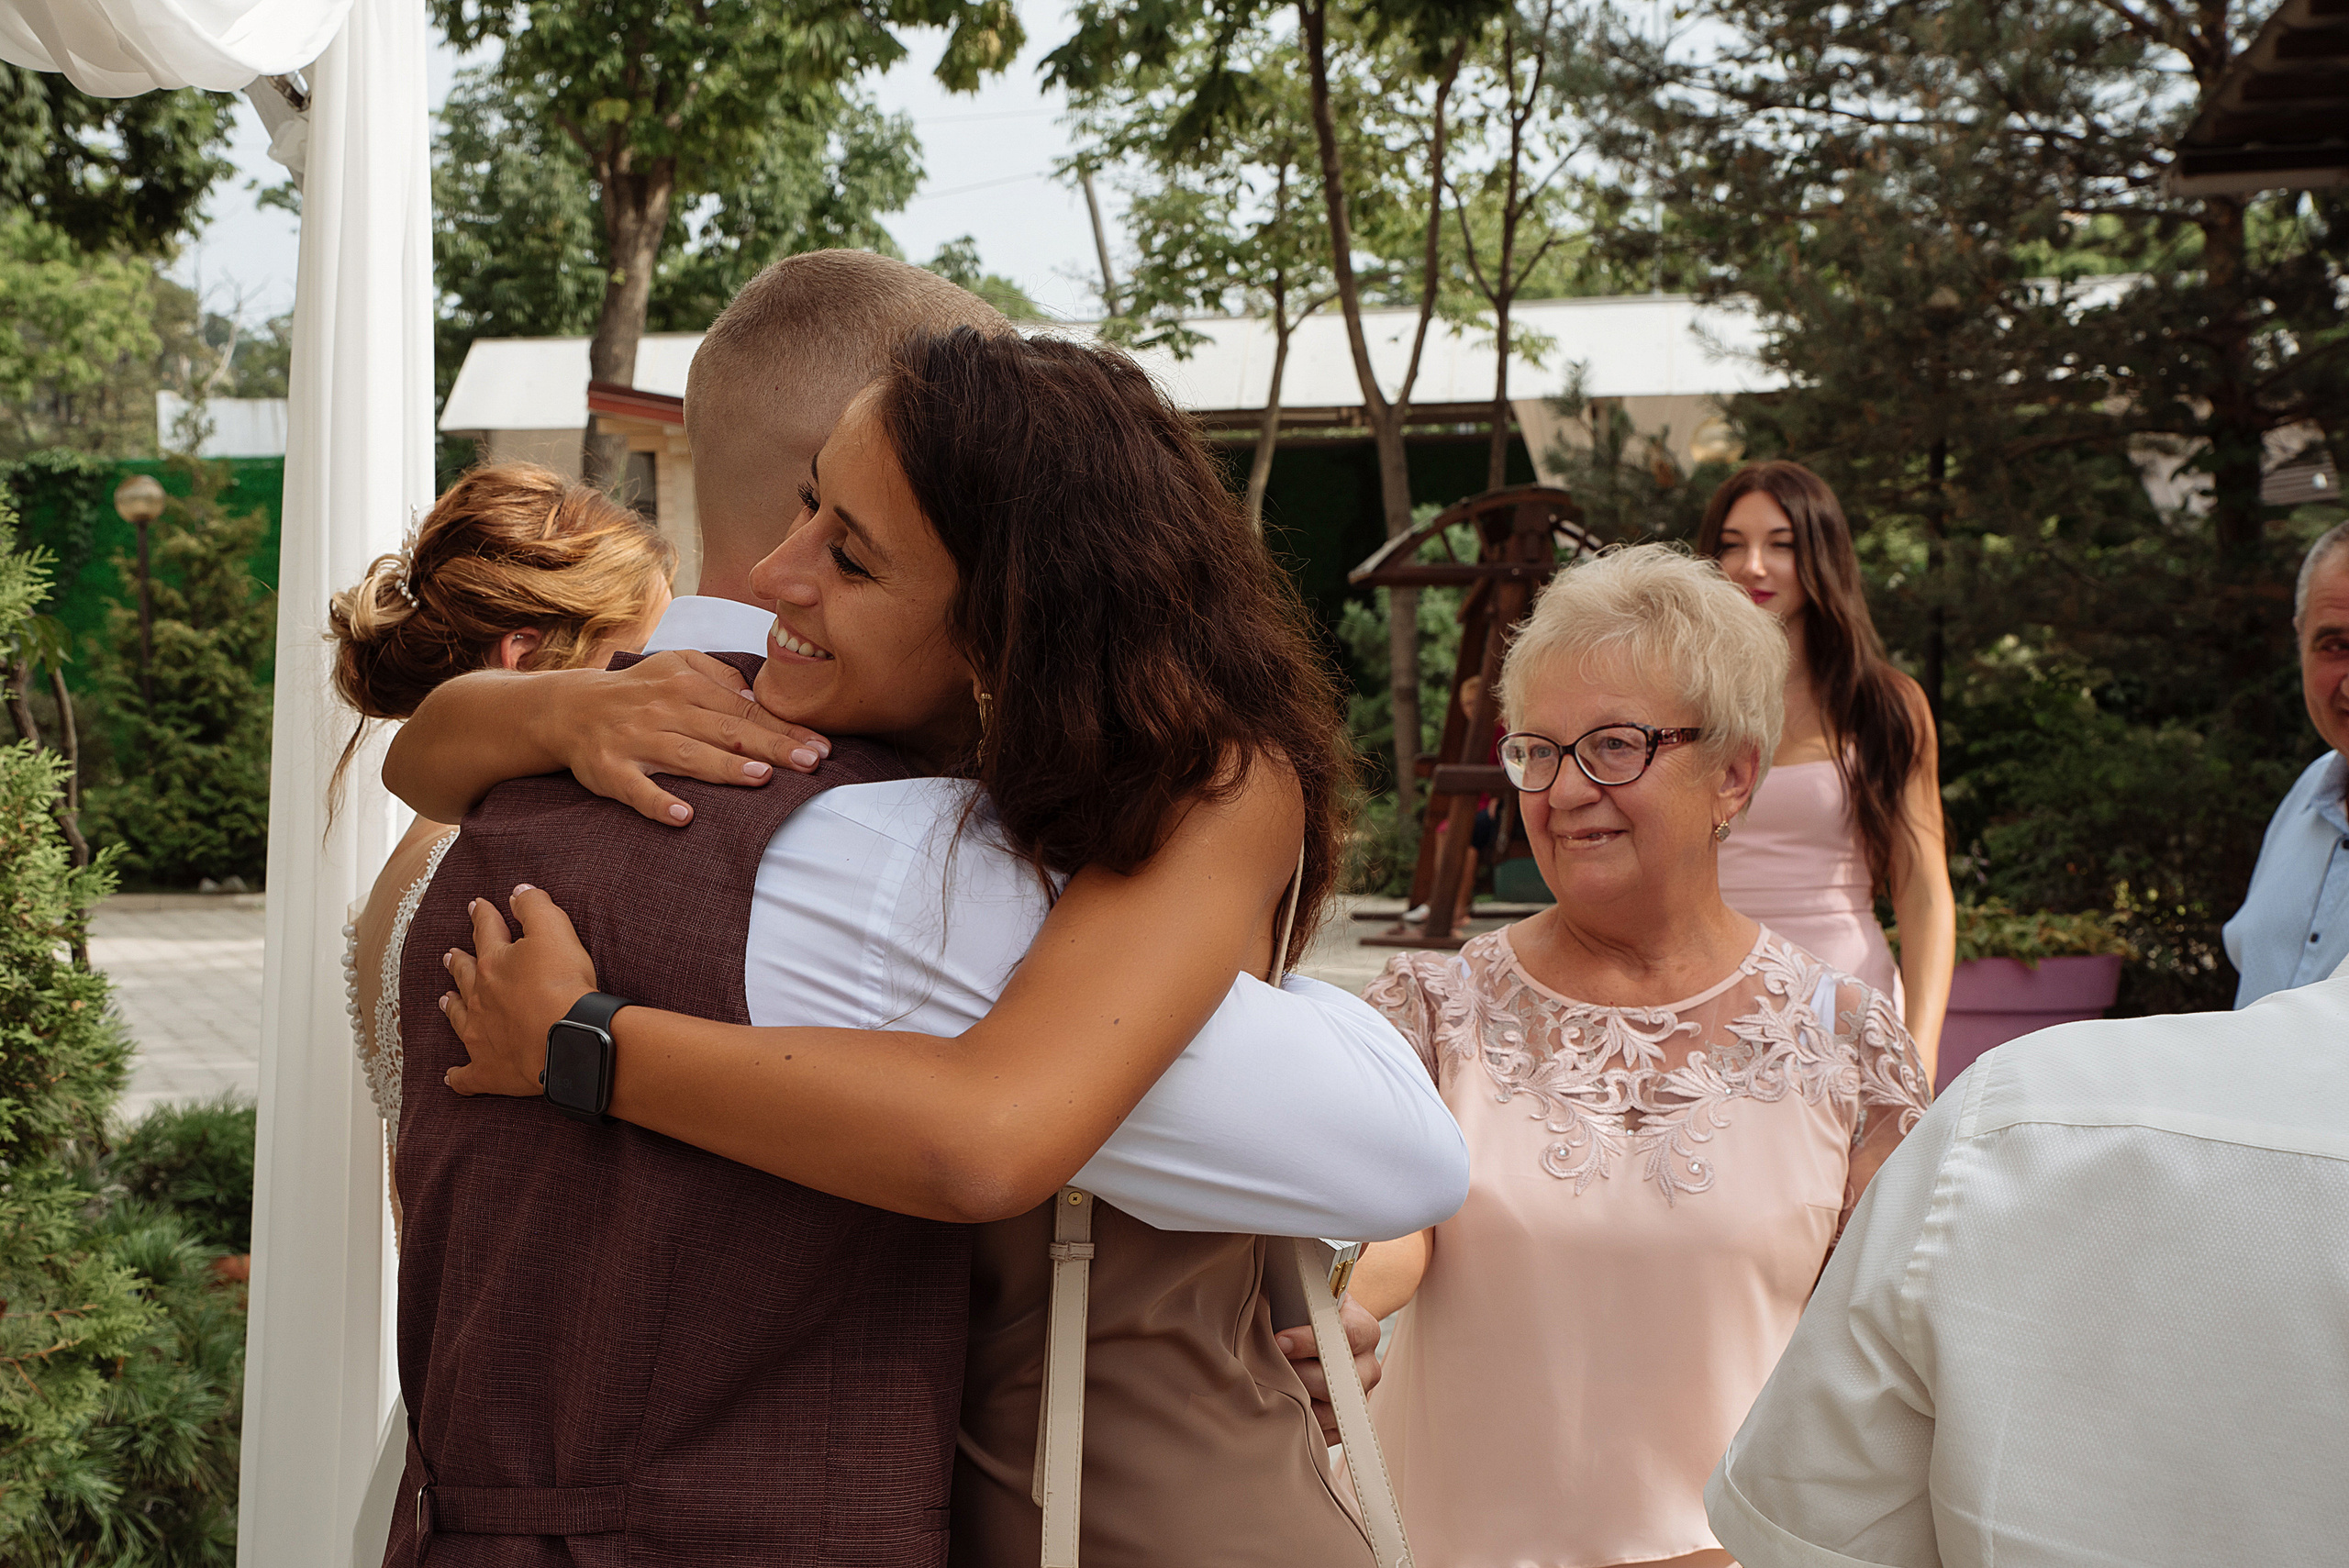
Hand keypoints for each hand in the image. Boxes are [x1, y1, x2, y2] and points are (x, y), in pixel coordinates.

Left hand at [443, 885, 598, 1097]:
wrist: (569, 1039)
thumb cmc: (563, 985)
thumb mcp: (555, 930)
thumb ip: (535, 907)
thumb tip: (519, 892)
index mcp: (494, 963)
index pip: (485, 931)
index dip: (482, 915)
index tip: (477, 906)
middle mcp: (479, 998)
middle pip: (465, 976)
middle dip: (458, 963)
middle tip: (451, 955)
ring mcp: (480, 1036)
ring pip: (458, 1018)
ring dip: (451, 1007)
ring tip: (445, 1000)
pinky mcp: (488, 1070)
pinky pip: (466, 1077)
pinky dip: (457, 1077)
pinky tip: (451, 1077)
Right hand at [549, 650, 833, 826]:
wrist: (570, 708)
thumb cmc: (639, 690)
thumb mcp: (678, 664)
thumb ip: (720, 675)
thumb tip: (757, 695)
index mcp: (688, 685)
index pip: (746, 710)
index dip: (785, 729)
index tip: (821, 747)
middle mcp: (666, 711)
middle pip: (727, 731)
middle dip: (772, 747)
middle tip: (810, 763)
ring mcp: (637, 741)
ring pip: (689, 756)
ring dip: (725, 767)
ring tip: (762, 777)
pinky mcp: (610, 769)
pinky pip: (636, 789)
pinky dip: (658, 802)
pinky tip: (683, 816)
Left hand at [1275, 1295, 1382, 1445]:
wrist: (1312, 1329)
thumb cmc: (1303, 1308)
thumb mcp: (1306, 1290)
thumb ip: (1306, 1283)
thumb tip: (1311, 1256)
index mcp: (1364, 1329)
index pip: (1348, 1336)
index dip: (1309, 1340)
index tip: (1279, 1341)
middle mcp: (1367, 1365)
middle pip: (1339, 1382)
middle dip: (1299, 1376)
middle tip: (1272, 1368)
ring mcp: (1358, 1396)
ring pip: (1332, 1413)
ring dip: (1300, 1403)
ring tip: (1275, 1389)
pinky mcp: (1345, 1420)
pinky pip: (1329, 1435)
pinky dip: (1306, 1427)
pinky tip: (1286, 1409)